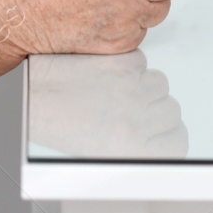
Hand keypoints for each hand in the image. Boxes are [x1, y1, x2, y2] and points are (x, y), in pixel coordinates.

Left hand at [29, 49, 187, 157]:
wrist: (36, 95)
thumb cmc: (62, 126)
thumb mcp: (105, 150)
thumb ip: (139, 144)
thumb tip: (163, 135)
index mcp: (134, 150)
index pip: (177, 140)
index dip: (167, 133)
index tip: (158, 130)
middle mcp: (136, 122)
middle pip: (171, 109)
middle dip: (153, 107)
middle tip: (128, 108)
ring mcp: (130, 90)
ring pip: (159, 82)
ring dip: (142, 84)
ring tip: (114, 89)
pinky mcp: (120, 63)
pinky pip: (140, 61)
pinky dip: (128, 64)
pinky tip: (105, 73)